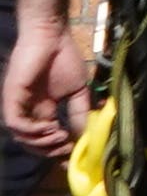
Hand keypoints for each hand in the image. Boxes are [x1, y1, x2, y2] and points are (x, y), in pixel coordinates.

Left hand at [2, 15, 78, 153]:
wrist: (50, 37)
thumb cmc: (64, 59)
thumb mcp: (78, 91)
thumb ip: (80, 112)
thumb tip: (86, 135)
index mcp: (43, 111)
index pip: (46, 138)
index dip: (58, 150)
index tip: (73, 158)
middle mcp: (28, 113)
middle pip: (33, 143)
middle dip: (50, 151)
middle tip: (67, 150)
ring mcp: (18, 107)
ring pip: (23, 138)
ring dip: (42, 143)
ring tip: (60, 137)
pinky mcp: (12, 100)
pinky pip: (17, 124)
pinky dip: (33, 131)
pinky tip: (50, 127)